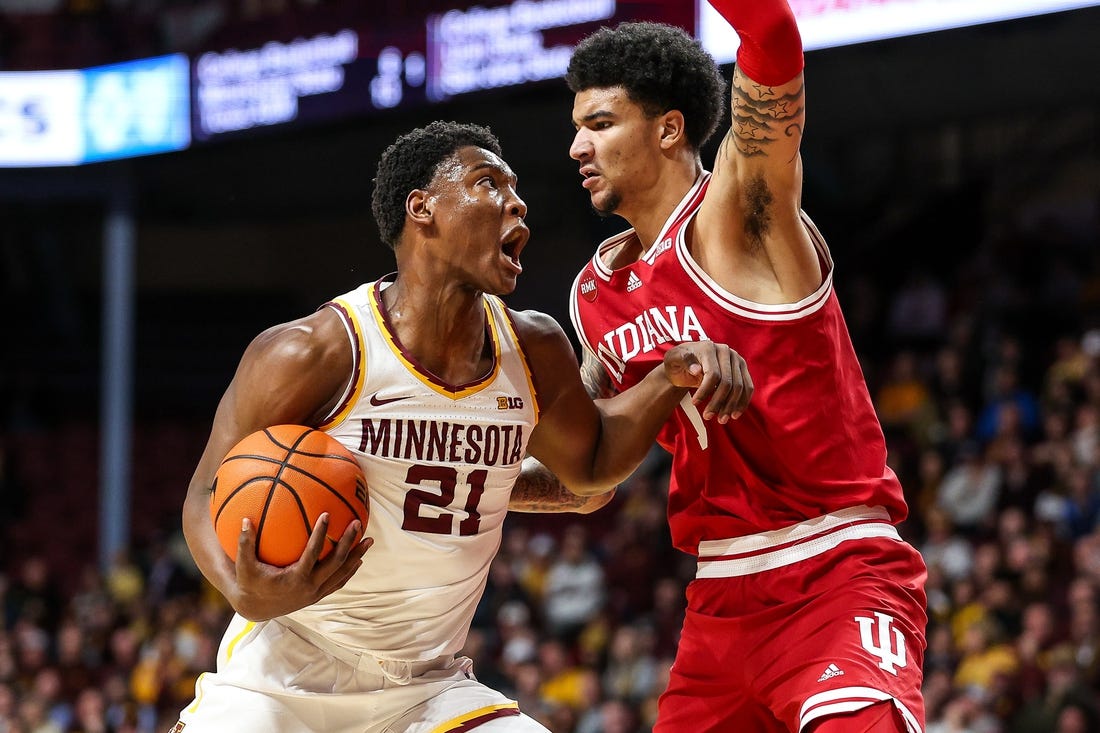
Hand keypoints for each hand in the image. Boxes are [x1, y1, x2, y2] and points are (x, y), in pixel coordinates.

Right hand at [231, 514, 372, 619]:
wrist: (256, 608)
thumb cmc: (249, 582)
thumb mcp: (244, 565)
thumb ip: (245, 544)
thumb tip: (245, 520)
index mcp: (294, 579)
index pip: (312, 554)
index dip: (320, 535)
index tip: (327, 514)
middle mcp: (309, 587)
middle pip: (335, 564)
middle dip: (348, 544)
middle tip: (357, 524)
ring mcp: (316, 593)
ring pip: (342, 574)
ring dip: (356, 557)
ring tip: (369, 540)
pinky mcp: (318, 596)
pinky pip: (338, 582)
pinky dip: (350, 570)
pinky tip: (358, 557)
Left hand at [663, 341, 752, 422]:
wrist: (687, 360)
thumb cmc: (678, 361)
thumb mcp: (673, 359)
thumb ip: (684, 361)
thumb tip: (696, 370)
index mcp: (708, 348)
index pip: (712, 374)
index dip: (704, 391)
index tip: (695, 403)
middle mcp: (726, 351)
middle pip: (728, 382)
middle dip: (718, 403)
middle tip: (708, 417)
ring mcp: (736, 359)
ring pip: (739, 387)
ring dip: (731, 406)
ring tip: (722, 419)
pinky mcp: (742, 368)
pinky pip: (748, 387)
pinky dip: (742, 402)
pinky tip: (735, 414)